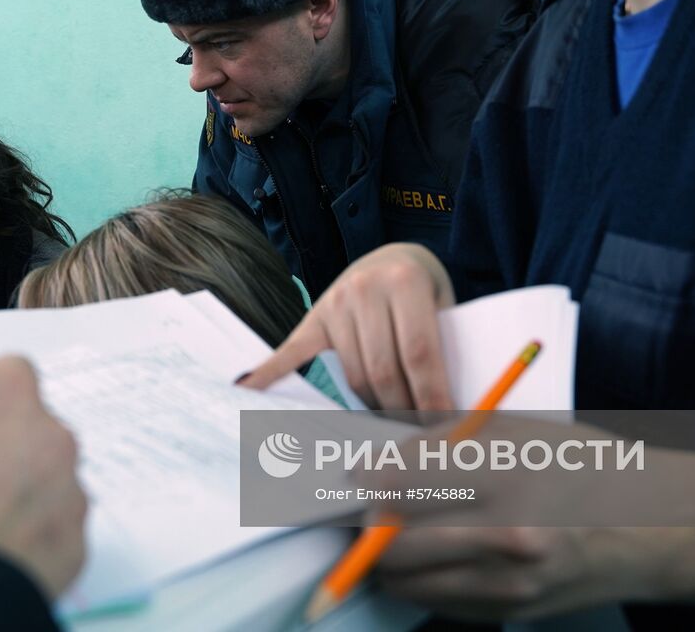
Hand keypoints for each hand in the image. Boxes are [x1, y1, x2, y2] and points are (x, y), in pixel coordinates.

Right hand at [0, 356, 87, 597]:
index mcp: (7, 393)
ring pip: (46, 486)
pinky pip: (53, 536)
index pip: (9, 381)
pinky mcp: (73, 549)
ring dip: (17, 500)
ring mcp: (67, 494)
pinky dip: (27, 545)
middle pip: (33, 434)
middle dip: (2, 454)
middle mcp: (51, 435)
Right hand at [241, 243, 456, 409]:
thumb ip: (443, 352)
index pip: (419, 353)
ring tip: (392, 427)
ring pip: (352, 375)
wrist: (395, 257)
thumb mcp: (444, 310)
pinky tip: (247, 391)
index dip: (432, 396)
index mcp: (405, 281)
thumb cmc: (426, 294)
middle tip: (420, 438)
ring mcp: (334, 301)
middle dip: (404, 410)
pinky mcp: (313, 318)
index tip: (444, 430)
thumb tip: (447, 417)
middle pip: (382, 370)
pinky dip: (269, 374)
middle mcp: (364, 288)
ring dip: (373, 408)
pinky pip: (292, 353)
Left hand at [370, 415, 694, 619]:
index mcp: (504, 476)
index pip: (398, 483)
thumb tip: (380, 460)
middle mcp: (504, 537)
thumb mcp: (514, 429)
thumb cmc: (584, 463)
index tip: (357, 472)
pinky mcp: (510, 612)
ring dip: (386, 556)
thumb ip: (443, 442)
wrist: (653, 527)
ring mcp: (508, 584)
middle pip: (391, 539)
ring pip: (405, 579)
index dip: (366, 477)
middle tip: (368, 504)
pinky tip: (432, 554)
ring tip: (394, 529)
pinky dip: (421, 579)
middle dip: (369, 520)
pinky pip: (436, 601)